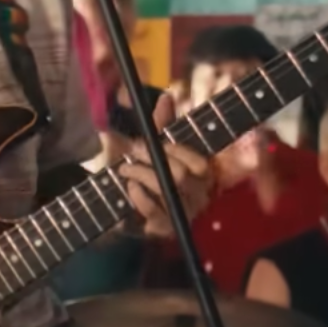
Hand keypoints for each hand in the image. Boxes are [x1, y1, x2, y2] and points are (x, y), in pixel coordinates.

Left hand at [116, 91, 213, 236]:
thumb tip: (165, 96)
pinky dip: (138, 196)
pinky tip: (130, 186)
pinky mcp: (165, 230)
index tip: (153, 141)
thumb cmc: (150, 176)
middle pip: (179, 174)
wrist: (131, 212)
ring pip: (165, 189)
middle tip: (133, 151)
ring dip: (140, 173)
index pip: (199, 163)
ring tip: (124, 167)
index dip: (175, 150)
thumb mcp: (157, 149)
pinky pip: (153, 212)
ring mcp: (182, 215)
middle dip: (151, 158)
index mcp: (204, 177)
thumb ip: (163, 125)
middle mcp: (199, 197)